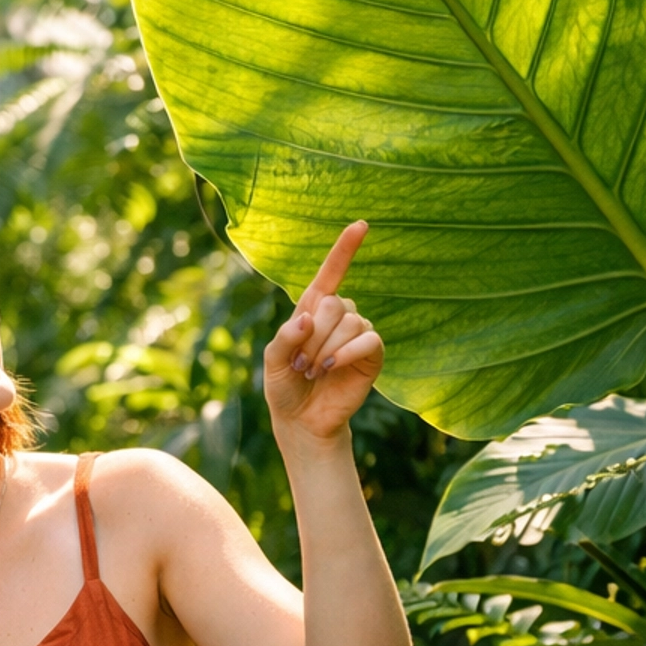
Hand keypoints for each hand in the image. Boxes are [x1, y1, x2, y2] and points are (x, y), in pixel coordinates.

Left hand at [265, 222, 383, 446]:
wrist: (301, 420)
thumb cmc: (284, 386)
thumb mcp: (272, 361)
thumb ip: (284, 337)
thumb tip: (308, 319)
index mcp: (313, 309)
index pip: (331, 272)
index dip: (345, 248)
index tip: (361, 224)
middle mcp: (339, 316)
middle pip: (334, 304)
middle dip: (313, 337)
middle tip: (302, 365)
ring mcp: (358, 334)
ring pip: (350, 323)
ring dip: (326, 351)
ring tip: (315, 372)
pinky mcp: (372, 355)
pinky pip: (368, 340)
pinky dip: (347, 354)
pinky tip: (333, 369)